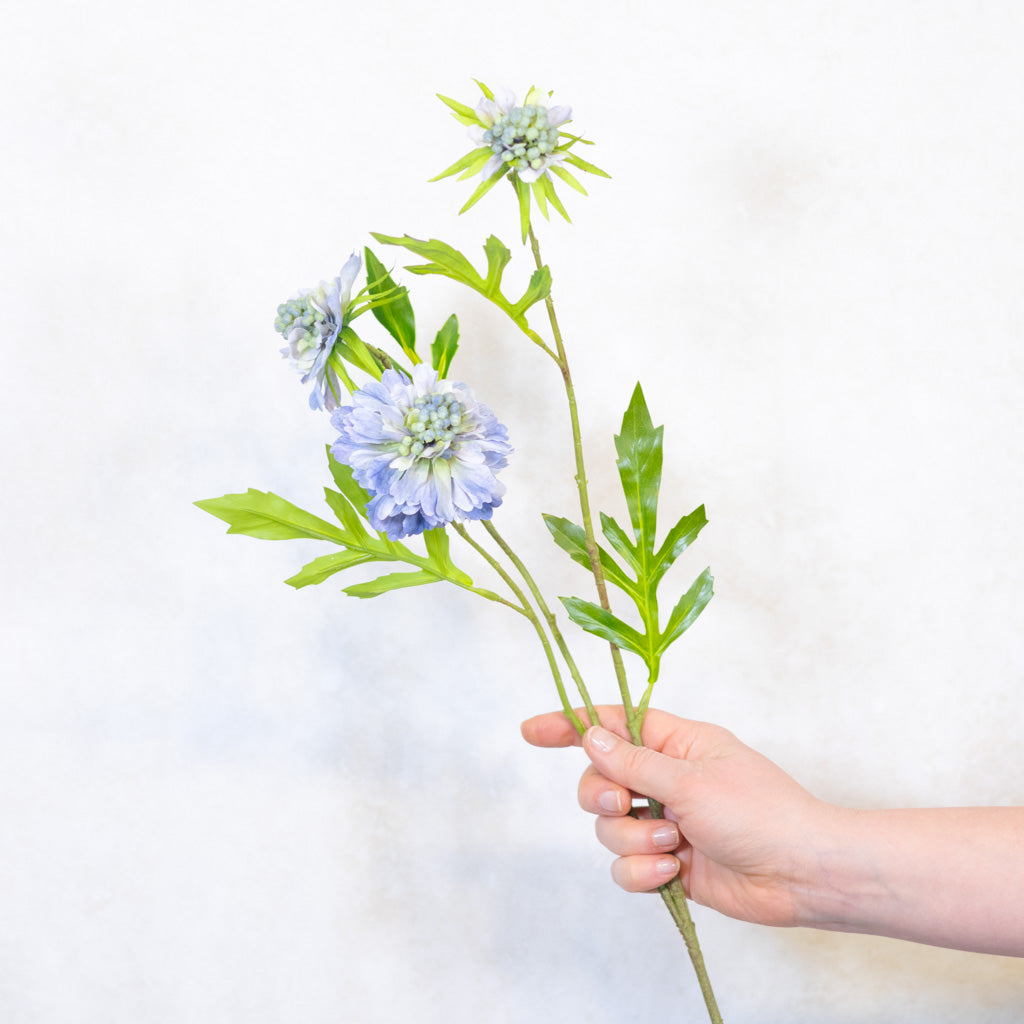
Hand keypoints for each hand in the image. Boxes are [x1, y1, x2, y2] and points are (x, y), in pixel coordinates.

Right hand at [521, 706, 831, 927]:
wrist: (801, 874)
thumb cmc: (759, 811)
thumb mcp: (691, 779)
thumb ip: (633, 762)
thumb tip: (589, 736)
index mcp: (676, 743)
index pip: (611, 725)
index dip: (569, 726)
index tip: (530, 732)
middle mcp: (666, 779)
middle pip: (599, 780)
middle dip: (603, 797)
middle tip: (624, 805)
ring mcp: (666, 822)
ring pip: (610, 829)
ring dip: (633, 839)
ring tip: (672, 843)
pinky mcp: (668, 864)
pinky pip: (627, 866)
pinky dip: (642, 871)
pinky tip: (672, 871)